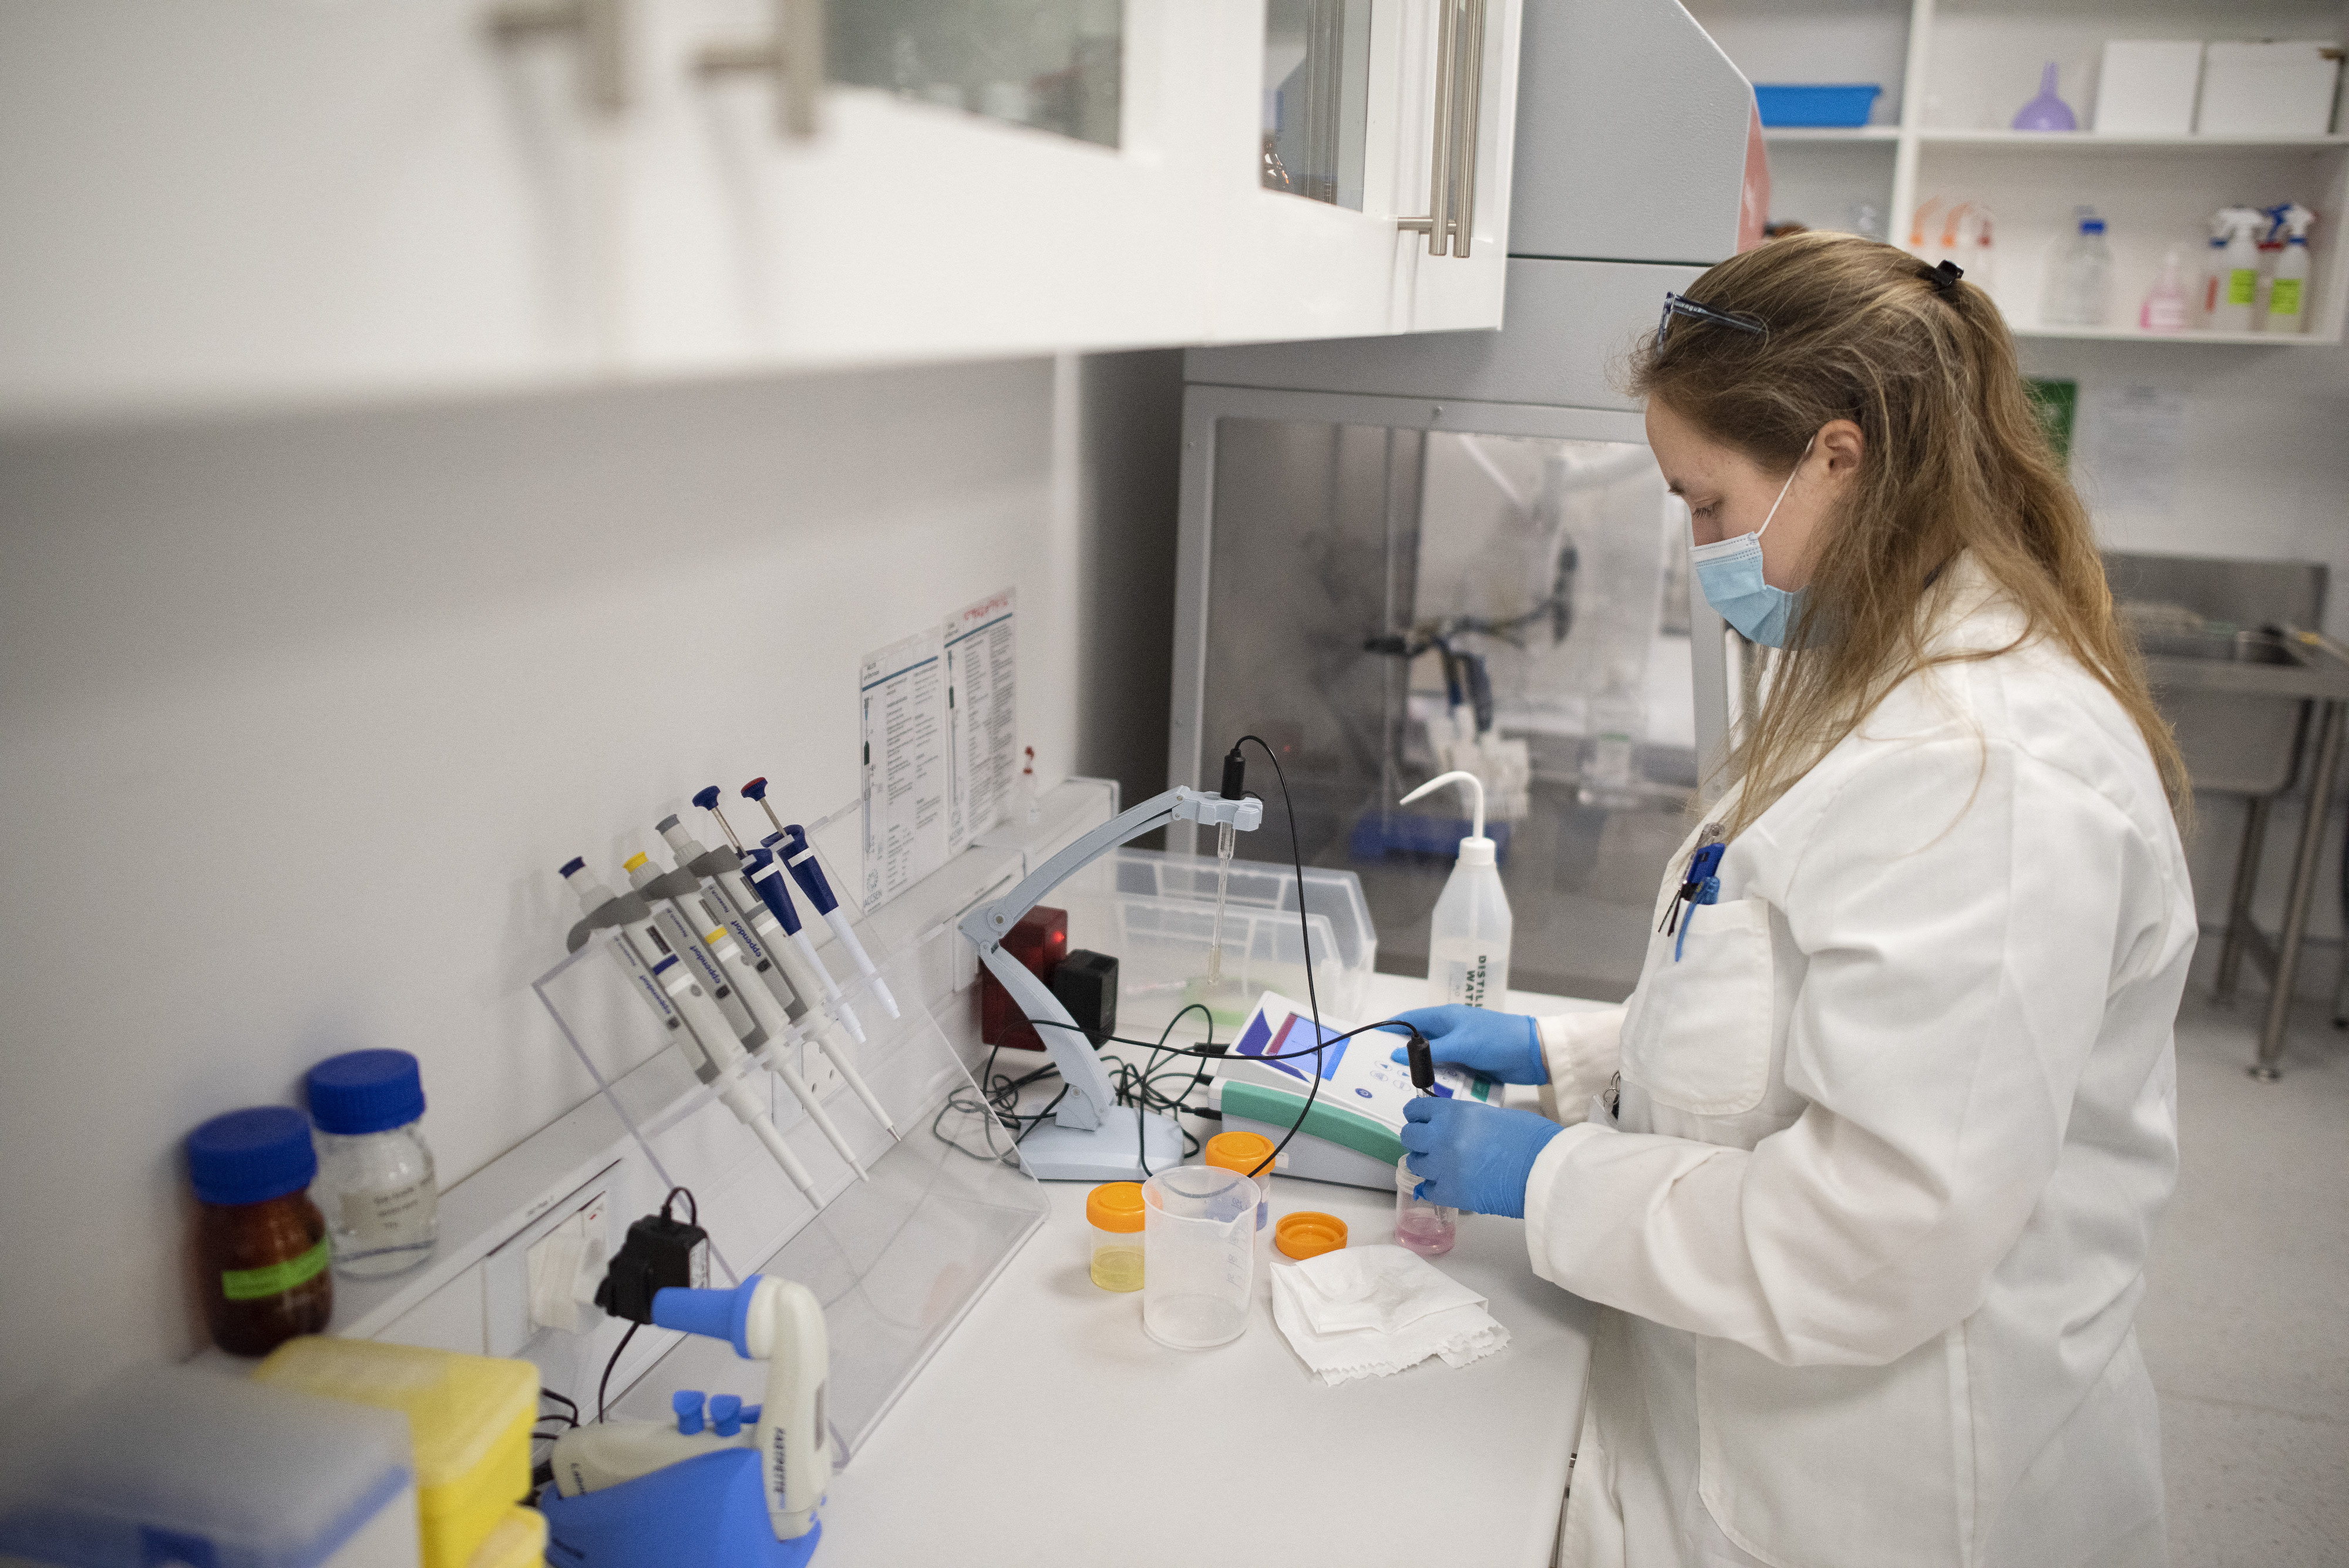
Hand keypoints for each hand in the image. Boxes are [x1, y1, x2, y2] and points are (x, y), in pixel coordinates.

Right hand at [1381, 1005, 1546, 1084]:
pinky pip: (1447, 1072)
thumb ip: (1429, 1052)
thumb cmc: (1495, 1040)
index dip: (1390, 1028)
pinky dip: (1438, 1081)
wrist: (1532, 1053)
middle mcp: (1450, 1030)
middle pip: (1419, 1042)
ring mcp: (1461, 1048)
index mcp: (1445, 1016)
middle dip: (1402, 1055)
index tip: (1371, 1039)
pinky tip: (1427, 1095)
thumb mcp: (1461, 1044)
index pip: (1410, 1020)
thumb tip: (1395, 1056)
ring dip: (1421, 1072)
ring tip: (1399, 1089)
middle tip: (1381, 1072)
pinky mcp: (1470, 1064)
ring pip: (1432, 1060)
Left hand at [1399, 1098, 1563, 1218]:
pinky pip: (1427, 1190)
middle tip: (1431, 1144)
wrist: (1544, 1170)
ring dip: (1426, 1163)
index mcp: (1453, 1113)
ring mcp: (1442, 1167)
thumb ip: (1466, 1120)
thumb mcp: (1493, 1116)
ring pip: (1415, 1164)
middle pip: (1409, 1137)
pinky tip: (1445, 1185)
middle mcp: (1440, 1137)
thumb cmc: (1530, 1138)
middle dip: (1418, 1139)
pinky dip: (1433, 1187)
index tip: (1422, 1120)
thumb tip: (1456, 1128)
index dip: (1418, 1115)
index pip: (1416, 1110)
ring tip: (1442, 1165)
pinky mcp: (1450, 1193)